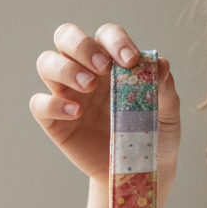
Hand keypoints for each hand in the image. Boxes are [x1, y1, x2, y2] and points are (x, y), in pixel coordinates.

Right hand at [31, 23, 180, 207]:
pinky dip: (53, 104)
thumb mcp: (167, 112)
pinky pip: (40, 104)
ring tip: (88, 87)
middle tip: (102, 68)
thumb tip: (159, 64)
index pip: (105, 35)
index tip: (130, 61)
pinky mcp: (55, 120)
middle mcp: (86, 71)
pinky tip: (76, 113)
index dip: (115, 40)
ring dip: (65, 69)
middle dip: (81, 45)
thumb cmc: (154, 135)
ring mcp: (67, 94)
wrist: (141, 172)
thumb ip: (163, 87)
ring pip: (47, 63)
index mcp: (112, 61)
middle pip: (66, 37)